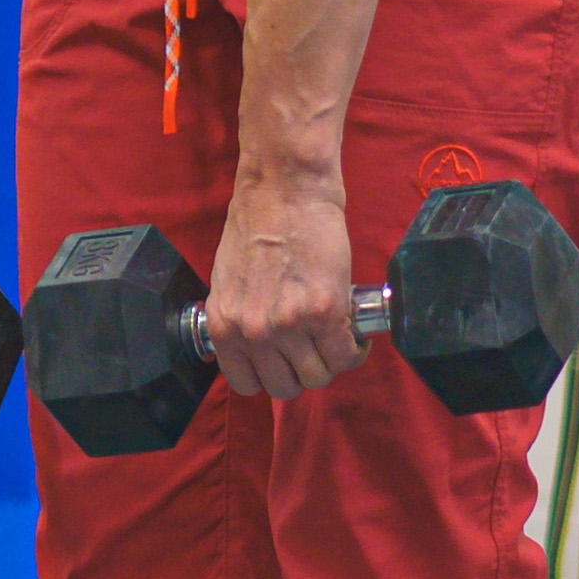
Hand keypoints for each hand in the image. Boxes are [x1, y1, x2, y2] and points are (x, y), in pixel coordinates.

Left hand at [199, 165, 359, 401]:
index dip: (272, 374)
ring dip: (332, 360)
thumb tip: (255, 349)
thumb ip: (238, 319)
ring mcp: (289, 325)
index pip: (248, 384)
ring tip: (337, 336)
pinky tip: (354, 332)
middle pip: (286, 387)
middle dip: (304, 370)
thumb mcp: (228, 282)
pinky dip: (355, 349)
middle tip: (316, 347)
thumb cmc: (257, 227)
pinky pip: (345, 355)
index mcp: (224, 326)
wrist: (285, 191)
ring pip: (320, 376)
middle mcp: (253, 332)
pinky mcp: (325, 312)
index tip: (286, 361)